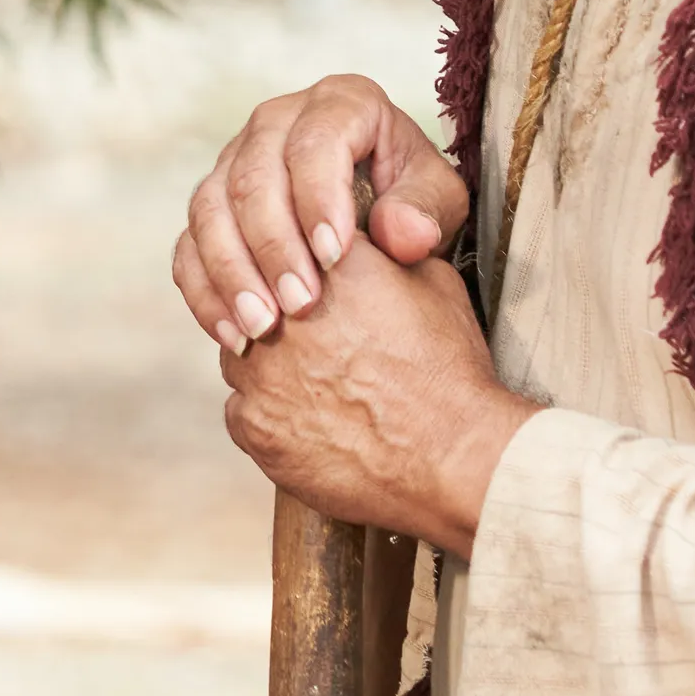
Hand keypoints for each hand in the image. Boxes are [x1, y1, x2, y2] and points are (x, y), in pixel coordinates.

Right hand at [174, 71, 469, 352]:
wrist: (381, 210)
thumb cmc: (411, 198)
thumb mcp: (438, 199)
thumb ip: (425, 210)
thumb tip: (401, 233)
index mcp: (339, 104)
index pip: (315, 141)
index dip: (318, 197)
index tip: (334, 257)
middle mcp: (277, 121)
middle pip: (254, 175)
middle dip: (274, 245)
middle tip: (301, 305)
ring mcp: (235, 159)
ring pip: (211, 208)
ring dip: (232, 271)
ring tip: (264, 327)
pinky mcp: (212, 204)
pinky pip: (189, 244)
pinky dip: (205, 291)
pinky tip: (233, 334)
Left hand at [220, 237, 537, 557]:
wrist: (454, 459)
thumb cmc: (449, 372)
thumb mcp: (433, 281)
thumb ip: (383, 248)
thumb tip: (359, 236)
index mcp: (323, 263)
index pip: (291, 246)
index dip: (308, 271)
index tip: (326, 293)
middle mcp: (278, 311)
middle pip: (256, 297)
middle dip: (281, 316)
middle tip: (324, 345)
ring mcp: (259, 371)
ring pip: (240, 353)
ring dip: (268, 364)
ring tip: (318, 386)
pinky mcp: (252, 426)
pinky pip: (241, 410)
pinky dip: (268, 416)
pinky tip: (310, 424)